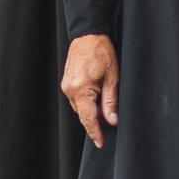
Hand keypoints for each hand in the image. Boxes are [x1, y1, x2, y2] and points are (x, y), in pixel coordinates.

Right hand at [61, 32, 119, 146]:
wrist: (89, 35)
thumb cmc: (102, 52)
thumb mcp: (112, 78)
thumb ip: (110, 102)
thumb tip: (112, 121)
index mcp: (81, 89)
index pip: (88, 118)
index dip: (95, 132)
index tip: (100, 143)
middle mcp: (70, 89)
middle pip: (84, 114)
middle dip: (96, 119)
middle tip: (110, 118)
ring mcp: (66, 86)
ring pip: (80, 107)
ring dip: (91, 109)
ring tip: (105, 101)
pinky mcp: (66, 82)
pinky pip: (76, 98)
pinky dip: (86, 101)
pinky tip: (97, 95)